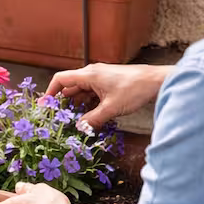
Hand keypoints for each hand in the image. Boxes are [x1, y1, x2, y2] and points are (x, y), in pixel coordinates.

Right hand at [46, 63, 171, 129]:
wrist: (158, 82)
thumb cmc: (135, 89)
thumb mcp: (111, 108)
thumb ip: (92, 120)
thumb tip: (78, 129)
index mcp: (89, 75)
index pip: (60, 80)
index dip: (50, 93)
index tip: (44, 107)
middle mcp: (92, 74)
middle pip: (70, 87)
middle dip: (63, 103)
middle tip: (57, 119)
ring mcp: (101, 79)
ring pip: (82, 92)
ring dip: (77, 106)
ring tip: (72, 122)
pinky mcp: (109, 84)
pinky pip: (92, 94)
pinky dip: (88, 105)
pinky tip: (89, 117)